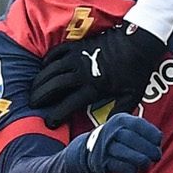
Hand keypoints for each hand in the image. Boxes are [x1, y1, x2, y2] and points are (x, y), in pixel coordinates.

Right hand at [32, 23, 167, 127]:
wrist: (139, 42)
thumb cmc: (136, 70)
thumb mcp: (131, 96)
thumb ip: (119, 113)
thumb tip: (109, 130)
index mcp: (94, 87)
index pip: (68, 104)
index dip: (56, 115)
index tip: (49, 123)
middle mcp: (81, 72)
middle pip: (54, 86)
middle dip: (41, 97)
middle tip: (33, 105)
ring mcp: (77, 57)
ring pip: (51, 70)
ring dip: (40, 81)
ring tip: (33, 90)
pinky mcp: (77, 45)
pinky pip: (55, 53)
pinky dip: (47, 61)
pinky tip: (43, 68)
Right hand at [71, 113, 163, 172]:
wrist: (89, 149)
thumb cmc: (117, 138)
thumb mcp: (127, 127)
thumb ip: (143, 132)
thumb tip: (158, 142)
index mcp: (121, 120)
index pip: (138, 124)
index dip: (151, 133)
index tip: (158, 141)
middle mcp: (111, 131)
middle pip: (132, 139)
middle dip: (148, 148)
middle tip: (157, 155)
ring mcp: (105, 146)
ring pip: (125, 152)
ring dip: (140, 159)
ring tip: (147, 163)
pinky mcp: (102, 161)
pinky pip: (119, 166)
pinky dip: (130, 169)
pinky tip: (134, 170)